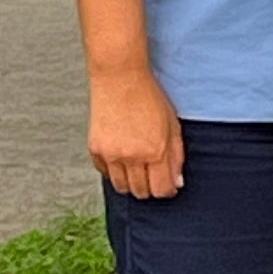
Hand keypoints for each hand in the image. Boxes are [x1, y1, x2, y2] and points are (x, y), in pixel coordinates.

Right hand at [89, 72, 185, 197]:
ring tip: (139, 169)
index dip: (168, 190)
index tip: (169, 185)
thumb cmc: (149, 99)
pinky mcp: (95, 150)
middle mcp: (132, 157)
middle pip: (141, 192)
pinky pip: (105, 174)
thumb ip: (176, 156)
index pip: (161, 189)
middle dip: (151, 188)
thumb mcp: (173, 126)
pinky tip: (123, 159)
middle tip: (154, 176)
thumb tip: (177, 182)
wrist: (120, 80)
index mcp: (155, 151)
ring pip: (121, 188)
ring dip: (132, 183)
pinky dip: (115, 172)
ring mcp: (111, 155)